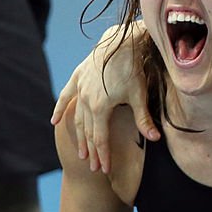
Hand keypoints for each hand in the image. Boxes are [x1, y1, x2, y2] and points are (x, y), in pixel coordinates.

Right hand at [51, 22, 157, 172]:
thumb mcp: (139, 95)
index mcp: (100, 108)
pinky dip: (61, 109)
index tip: (105, 169)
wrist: (120, 42)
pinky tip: (56, 122)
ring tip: (82, 152)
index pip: (100, 139)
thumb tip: (155, 139)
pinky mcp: (78, 78)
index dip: (103, 155)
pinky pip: (66, 96)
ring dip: (79, 136)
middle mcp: (85, 101)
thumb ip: (143, 119)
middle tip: (95, 167)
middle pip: (88, 132)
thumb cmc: (132, 69)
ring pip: (78, 118)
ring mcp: (79, 89)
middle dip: (92, 151)